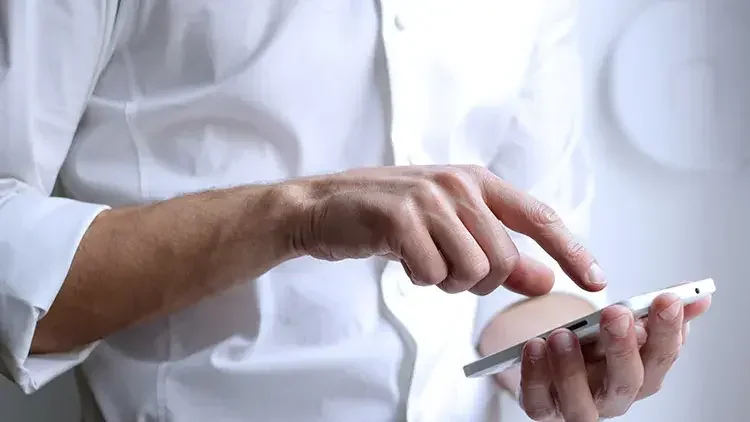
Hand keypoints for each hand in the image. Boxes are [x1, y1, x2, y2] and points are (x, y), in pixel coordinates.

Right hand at [290, 165, 606, 295]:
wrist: (324, 207)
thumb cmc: (390, 217)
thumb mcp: (450, 229)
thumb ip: (500, 253)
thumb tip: (545, 280)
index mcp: (477, 181)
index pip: (539, 217)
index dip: (571, 251)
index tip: (595, 281)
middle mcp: (458, 184)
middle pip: (504, 259)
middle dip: (480, 281)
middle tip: (446, 268)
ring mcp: (429, 198)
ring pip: (472, 271)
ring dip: (447, 281)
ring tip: (423, 261)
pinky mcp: (400, 218)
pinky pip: (433, 274)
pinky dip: (420, 279)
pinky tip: (402, 259)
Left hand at [518, 292, 711, 420]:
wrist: (552, 363)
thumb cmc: (592, 347)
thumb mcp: (623, 324)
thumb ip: (655, 311)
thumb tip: (697, 296)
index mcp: (639, 374)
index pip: (662, 358)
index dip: (668, 331)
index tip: (667, 299)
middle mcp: (612, 396)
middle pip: (626, 383)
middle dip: (623, 348)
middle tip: (616, 314)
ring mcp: (577, 406)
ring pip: (581, 404)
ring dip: (573, 369)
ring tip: (563, 335)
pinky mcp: (543, 408)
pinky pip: (538, 402)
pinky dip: (535, 376)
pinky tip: (534, 347)